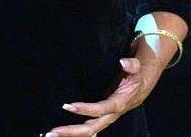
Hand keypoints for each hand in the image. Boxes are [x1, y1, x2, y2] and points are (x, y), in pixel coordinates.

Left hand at [43, 57, 161, 135]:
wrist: (140, 86)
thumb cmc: (136, 76)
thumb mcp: (137, 68)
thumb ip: (132, 65)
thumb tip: (123, 62)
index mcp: (119, 104)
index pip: (100, 110)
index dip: (85, 109)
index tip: (68, 106)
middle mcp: (110, 115)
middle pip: (91, 128)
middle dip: (72, 131)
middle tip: (52, 132)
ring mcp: (105, 118)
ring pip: (87, 132)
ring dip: (69, 134)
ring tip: (49, 134)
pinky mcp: (100, 117)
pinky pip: (87, 128)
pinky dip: (73, 132)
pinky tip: (60, 133)